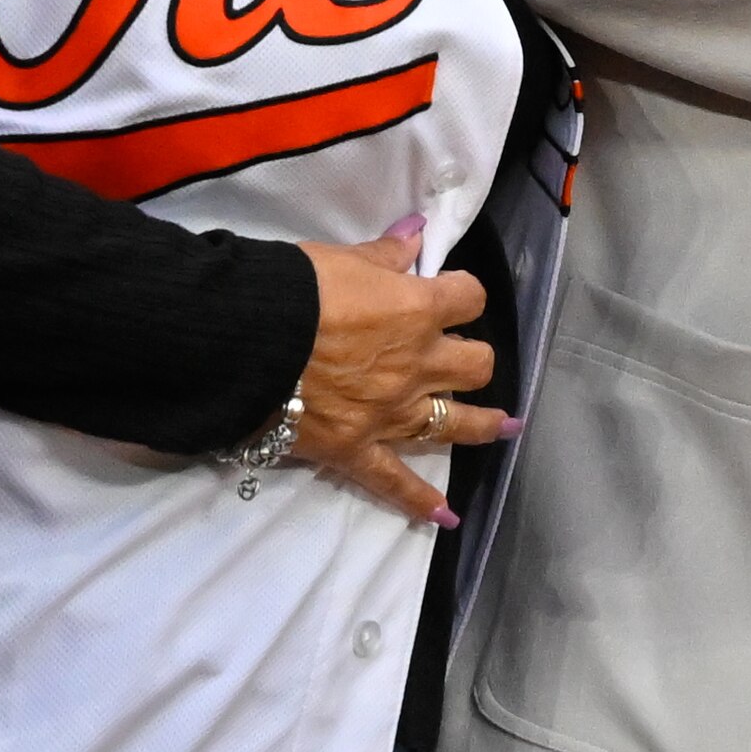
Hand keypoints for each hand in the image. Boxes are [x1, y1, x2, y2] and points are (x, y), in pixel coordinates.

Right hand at [287, 229, 501, 525]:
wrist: (247, 341)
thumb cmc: (294, 289)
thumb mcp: (342, 257)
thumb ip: (385, 254)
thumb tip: (417, 234)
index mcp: (418, 312)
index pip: (470, 298)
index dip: (463, 294)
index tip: (451, 293)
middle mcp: (417, 366)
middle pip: (476, 365)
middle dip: (472, 358)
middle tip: (459, 356)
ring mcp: (392, 413)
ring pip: (455, 423)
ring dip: (482, 424)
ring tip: (502, 425)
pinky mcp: (358, 449)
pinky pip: (396, 481)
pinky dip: (419, 501)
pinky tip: (445, 517)